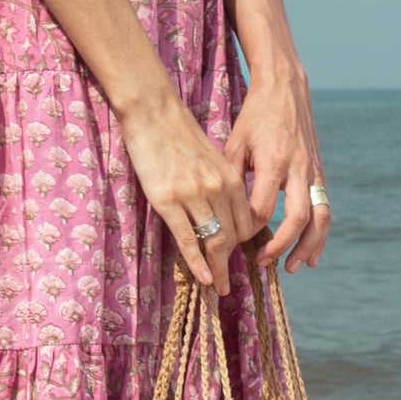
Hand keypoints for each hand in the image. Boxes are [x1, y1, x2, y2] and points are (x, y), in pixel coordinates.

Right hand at [117, 88, 263, 292]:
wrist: (153, 112)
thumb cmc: (178, 133)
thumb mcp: (210, 157)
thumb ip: (220, 183)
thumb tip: (222, 209)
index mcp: (230, 178)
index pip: (247, 221)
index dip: (244, 244)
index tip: (239, 259)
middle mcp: (217, 188)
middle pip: (233, 236)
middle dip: (231, 263)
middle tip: (228, 284)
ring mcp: (193, 195)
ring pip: (214, 241)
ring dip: (217, 268)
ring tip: (217, 287)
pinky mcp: (169, 200)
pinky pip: (188, 239)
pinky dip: (197, 262)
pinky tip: (203, 277)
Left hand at [224, 71, 329, 272]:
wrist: (286, 88)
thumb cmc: (255, 116)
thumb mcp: (236, 141)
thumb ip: (231, 176)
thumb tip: (222, 212)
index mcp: (273, 162)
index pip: (262, 208)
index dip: (249, 230)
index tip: (234, 241)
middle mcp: (298, 169)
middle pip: (296, 218)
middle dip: (281, 245)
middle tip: (263, 262)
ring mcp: (313, 171)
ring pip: (319, 218)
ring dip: (308, 246)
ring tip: (294, 267)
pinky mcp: (320, 172)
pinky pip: (324, 208)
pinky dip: (320, 233)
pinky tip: (311, 253)